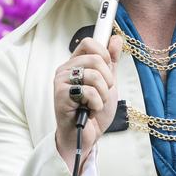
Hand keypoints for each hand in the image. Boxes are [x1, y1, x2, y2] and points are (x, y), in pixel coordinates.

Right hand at [54, 35, 122, 171]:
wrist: (85, 137)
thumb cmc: (93, 111)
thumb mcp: (108, 83)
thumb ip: (111, 61)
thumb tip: (115, 38)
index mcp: (75, 63)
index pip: (90, 42)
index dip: (104, 55)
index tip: (107, 72)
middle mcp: (65, 69)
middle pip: (96, 58)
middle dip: (108, 80)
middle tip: (101, 94)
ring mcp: (61, 82)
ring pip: (94, 75)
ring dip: (103, 95)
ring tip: (95, 104)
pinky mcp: (60, 95)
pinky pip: (89, 91)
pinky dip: (96, 104)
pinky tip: (89, 111)